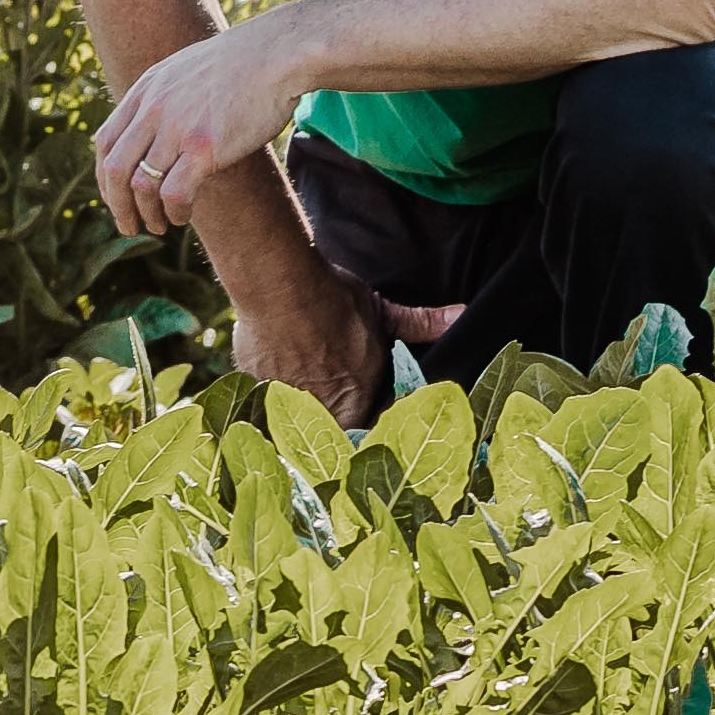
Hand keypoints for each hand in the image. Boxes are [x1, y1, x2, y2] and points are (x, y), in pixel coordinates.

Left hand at [95, 14, 309, 236]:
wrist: (279, 53)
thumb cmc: (246, 64)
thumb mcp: (189, 71)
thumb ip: (167, 96)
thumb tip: (160, 123)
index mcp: (146, 91)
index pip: (105, 143)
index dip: (104, 178)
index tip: (116, 197)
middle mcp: (154, 110)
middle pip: (115, 168)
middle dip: (117, 205)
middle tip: (129, 225)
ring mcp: (178, 128)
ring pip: (140, 184)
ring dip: (145, 213)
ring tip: (159, 225)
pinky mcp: (205, 147)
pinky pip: (173, 192)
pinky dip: (174, 211)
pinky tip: (183, 215)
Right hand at [233, 271, 463, 429]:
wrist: (280, 287)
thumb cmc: (334, 300)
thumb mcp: (382, 312)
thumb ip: (421, 323)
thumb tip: (460, 314)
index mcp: (356, 398)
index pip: (364, 427)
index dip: (365, 421)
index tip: (363, 406)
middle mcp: (320, 407)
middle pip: (329, 424)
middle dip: (331, 413)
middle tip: (330, 387)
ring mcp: (283, 400)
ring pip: (296, 412)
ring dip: (300, 399)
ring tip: (303, 373)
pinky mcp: (253, 387)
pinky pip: (266, 395)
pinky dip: (272, 384)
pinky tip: (278, 363)